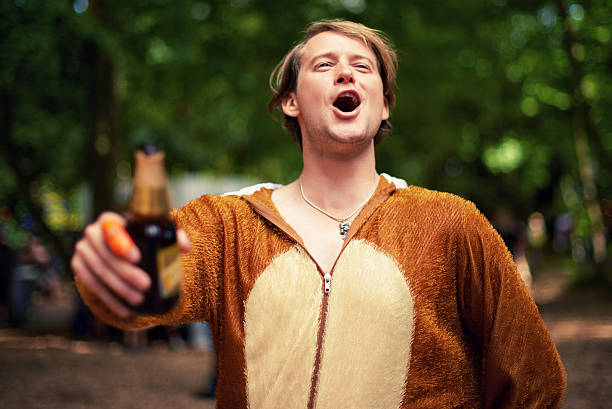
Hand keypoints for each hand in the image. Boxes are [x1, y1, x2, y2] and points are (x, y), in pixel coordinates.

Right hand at [71, 212, 191, 317]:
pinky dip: (108, 299)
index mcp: (109, 220)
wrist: (122, 251)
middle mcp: (92, 233)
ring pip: (97, 272)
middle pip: (105, 255)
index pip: (111, 229)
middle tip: (145, 285)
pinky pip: (90, 285)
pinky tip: (124, 310)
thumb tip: (185, 248)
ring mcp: (82, 251)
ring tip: (138, 300)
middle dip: (125, 273)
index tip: (138, 258)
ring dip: (118, 288)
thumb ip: (174, 237)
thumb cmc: (143, 240)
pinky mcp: (78, 267)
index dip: (122, 243)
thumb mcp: (158, 234)